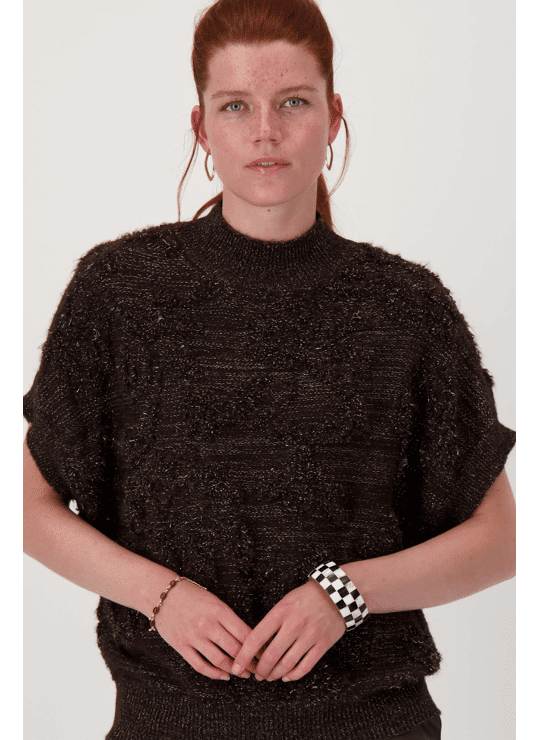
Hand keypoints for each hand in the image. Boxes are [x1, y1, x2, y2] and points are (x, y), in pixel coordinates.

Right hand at [153, 579, 262, 679]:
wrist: (162, 593)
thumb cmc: (192, 595)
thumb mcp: (214, 600)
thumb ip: (228, 618)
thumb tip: (248, 638)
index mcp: (219, 610)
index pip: (244, 633)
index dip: (257, 647)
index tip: (266, 654)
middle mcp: (207, 624)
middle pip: (235, 649)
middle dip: (250, 662)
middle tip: (259, 669)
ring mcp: (193, 636)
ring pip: (220, 660)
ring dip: (235, 670)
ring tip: (244, 674)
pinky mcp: (181, 646)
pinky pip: (200, 665)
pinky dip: (215, 674)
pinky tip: (224, 675)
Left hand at [230, 579, 346, 681]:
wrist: (335, 594)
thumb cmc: (305, 598)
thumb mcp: (284, 603)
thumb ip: (272, 622)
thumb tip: (257, 645)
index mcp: (280, 612)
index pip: (256, 638)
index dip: (244, 656)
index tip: (237, 666)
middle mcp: (294, 625)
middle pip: (271, 656)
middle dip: (260, 670)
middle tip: (256, 674)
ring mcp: (309, 635)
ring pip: (287, 664)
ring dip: (275, 674)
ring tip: (269, 676)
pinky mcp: (322, 644)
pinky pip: (305, 666)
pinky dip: (293, 676)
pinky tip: (286, 676)